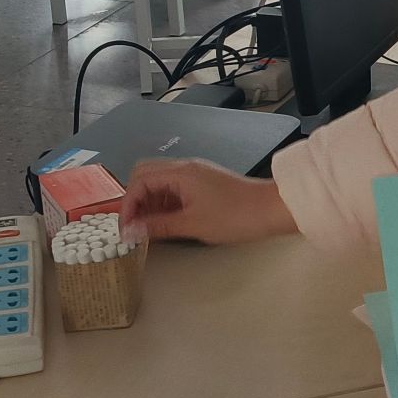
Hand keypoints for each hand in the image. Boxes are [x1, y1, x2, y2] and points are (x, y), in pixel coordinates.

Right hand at [119, 159, 297, 245]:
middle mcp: (185, 167)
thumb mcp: (192, 224)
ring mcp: (195, 173)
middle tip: (134, 225)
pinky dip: (164, 203)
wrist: (271, 209)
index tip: (126, 228)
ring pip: (159, 181)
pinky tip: (166, 221)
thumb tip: (132, 231)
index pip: (139, 180)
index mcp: (180, 172)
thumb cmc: (236, 216)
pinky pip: (174, 187)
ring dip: (149, 202)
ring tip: (149, 227)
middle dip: (135, 200)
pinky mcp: (203, 182)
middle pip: (145, 175)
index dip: (128, 205)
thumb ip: (158, 226)